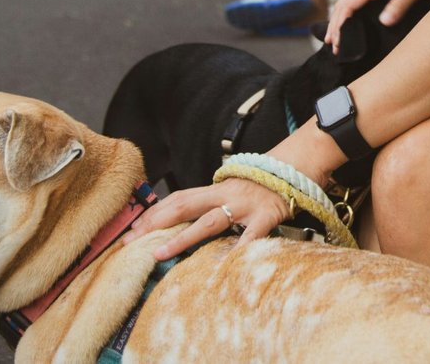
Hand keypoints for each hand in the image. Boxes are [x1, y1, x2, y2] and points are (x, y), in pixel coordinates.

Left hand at [121, 179, 290, 260]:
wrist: (298, 166)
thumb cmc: (264, 184)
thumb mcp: (234, 190)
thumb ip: (213, 203)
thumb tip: (186, 219)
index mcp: (217, 188)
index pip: (179, 198)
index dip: (155, 213)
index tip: (131, 230)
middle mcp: (226, 194)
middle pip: (185, 206)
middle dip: (156, 223)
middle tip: (131, 242)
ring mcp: (246, 205)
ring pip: (209, 221)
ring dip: (182, 238)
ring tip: (160, 253)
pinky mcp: (267, 215)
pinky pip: (251, 234)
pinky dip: (239, 249)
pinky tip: (225, 264)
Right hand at [325, 0, 429, 52]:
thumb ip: (400, 4)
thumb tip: (383, 22)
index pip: (349, 4)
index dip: (340, 24)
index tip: (338, 42)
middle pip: (343, 3)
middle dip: (335, 24)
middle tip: (333, 47)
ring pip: (348, 1)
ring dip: (339, 19)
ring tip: (335, 39)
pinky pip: (357, 0)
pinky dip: (348, 13)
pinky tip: (349, 24)